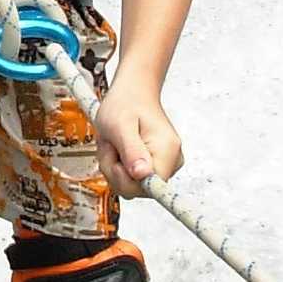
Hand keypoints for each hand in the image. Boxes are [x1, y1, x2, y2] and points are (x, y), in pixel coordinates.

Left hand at [93, 78, 182, 196]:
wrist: (132, 93)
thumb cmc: (126, 102)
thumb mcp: (119, 124)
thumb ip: (131, 150)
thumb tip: (141, 175)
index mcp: (166, 151)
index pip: (148, 189)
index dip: (125, 179)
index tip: (118, 162)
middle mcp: (171, 162)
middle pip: (136, 188)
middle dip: (114, 169)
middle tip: (111, 144)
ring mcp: (164, 165)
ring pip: (131, 185)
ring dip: (114, 166)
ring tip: (115, 143)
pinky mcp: (154, 167)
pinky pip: (131, 180)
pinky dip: (118, 166)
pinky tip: (119, 148)